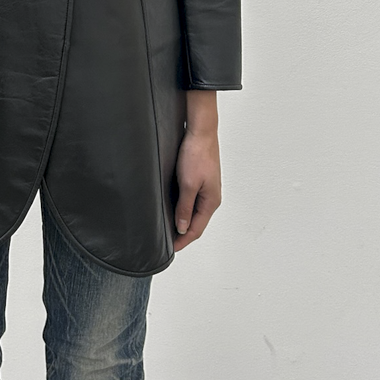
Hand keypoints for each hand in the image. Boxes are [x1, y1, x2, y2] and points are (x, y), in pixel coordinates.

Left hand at [173, 91, 221, 251]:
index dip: (183, 240)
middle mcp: (212, 197)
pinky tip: (174, 209)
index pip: (196, 229)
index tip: (170, 249)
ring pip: (195, 212)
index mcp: (211, 201)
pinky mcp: (201, 180)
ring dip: (183, 221)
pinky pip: (193, 201)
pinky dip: (184, 209)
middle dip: (183, 234)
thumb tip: (183, 228)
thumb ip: (185, 207)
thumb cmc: (196, 154)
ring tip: (168, 229)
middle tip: (167, 242)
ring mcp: (207, 189)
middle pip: (197, 222)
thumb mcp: (188, 184)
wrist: (201, 131)